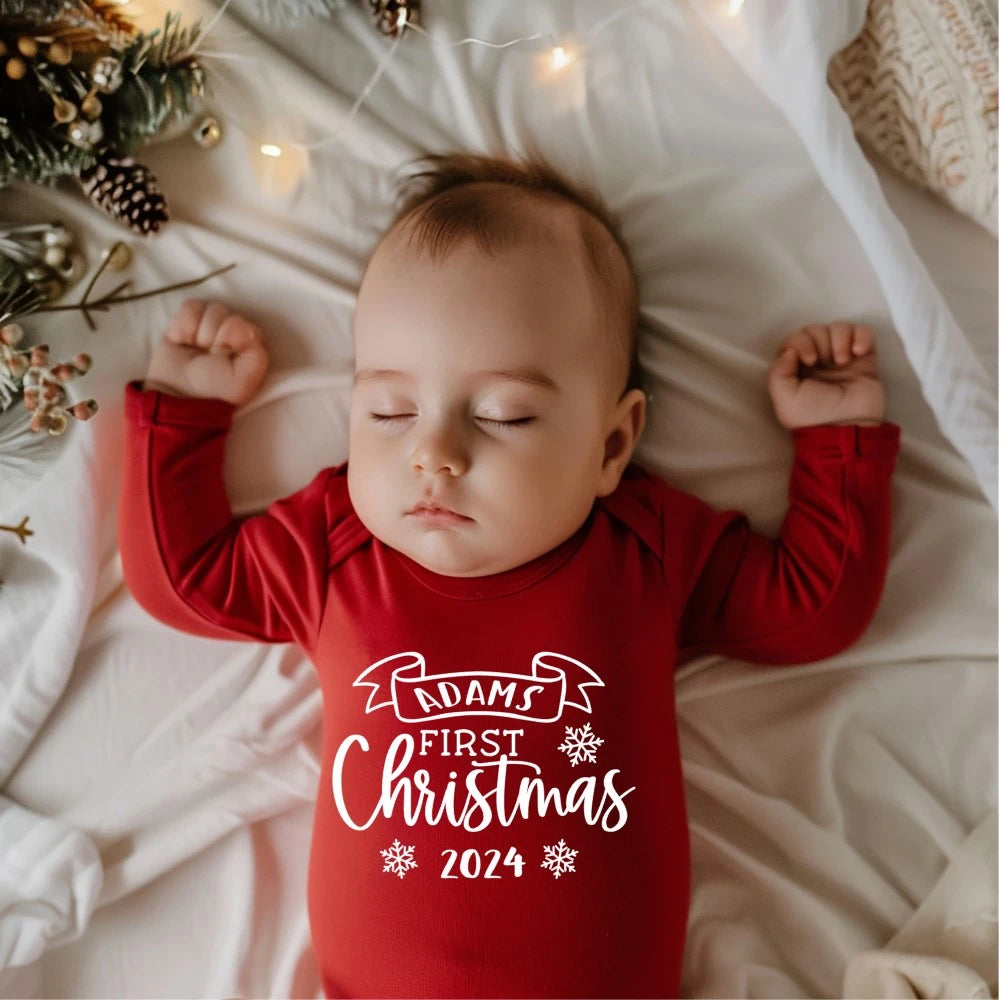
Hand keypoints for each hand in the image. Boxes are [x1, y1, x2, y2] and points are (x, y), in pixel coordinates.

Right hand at [145, 299, 268, 405]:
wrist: (177, 394)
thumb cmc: (215, 390)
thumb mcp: (244, 381)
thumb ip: (255, 354)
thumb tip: (242, 326)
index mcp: (249, 345)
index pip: (245, 324)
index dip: (233, 337)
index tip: (224, 356)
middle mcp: (231, 332)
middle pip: (226, 313)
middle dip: (215, 334)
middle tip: (208, 355)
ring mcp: (209, 325)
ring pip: (211, 308)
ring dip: (201, 331)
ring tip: (196, 348)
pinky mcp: (187, 322)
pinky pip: (191, 306)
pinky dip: (184, 324)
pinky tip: (182, 340)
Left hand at [766, 322, 885, 429]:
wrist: (847, 427)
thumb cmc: (814, 417)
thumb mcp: (785, 399)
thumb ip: (778, 373)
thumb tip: (789, 350)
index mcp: (797, 368)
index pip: (795, 339)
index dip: (801, 342)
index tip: (810, 360)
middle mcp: (819, 361)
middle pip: (816, 329)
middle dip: (821, 341)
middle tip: (827, 362)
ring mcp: (842, 359)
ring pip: (839, 328)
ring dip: (841, 338)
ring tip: (843, 361)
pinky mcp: (865, 359)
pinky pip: (863, 332)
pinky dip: (861, 335)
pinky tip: (859, 352)